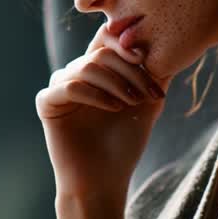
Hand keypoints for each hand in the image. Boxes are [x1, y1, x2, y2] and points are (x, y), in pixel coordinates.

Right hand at [36, 22, 171, 198]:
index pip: (107, 38)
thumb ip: (155, 72)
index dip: (127, 43)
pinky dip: (95, 95)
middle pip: (101, 52)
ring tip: (132, 103)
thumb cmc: (125, 143)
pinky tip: (114, 108)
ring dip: (116, 83)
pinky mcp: (46, 103)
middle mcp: (75, 73)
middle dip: (129, 70)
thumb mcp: (147, 101)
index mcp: (97, 69)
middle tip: (148, 93)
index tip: (146, 60)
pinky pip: (69, 86)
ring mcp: (59, 86)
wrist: (104, 180)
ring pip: (87, 67)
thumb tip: (171, 43)